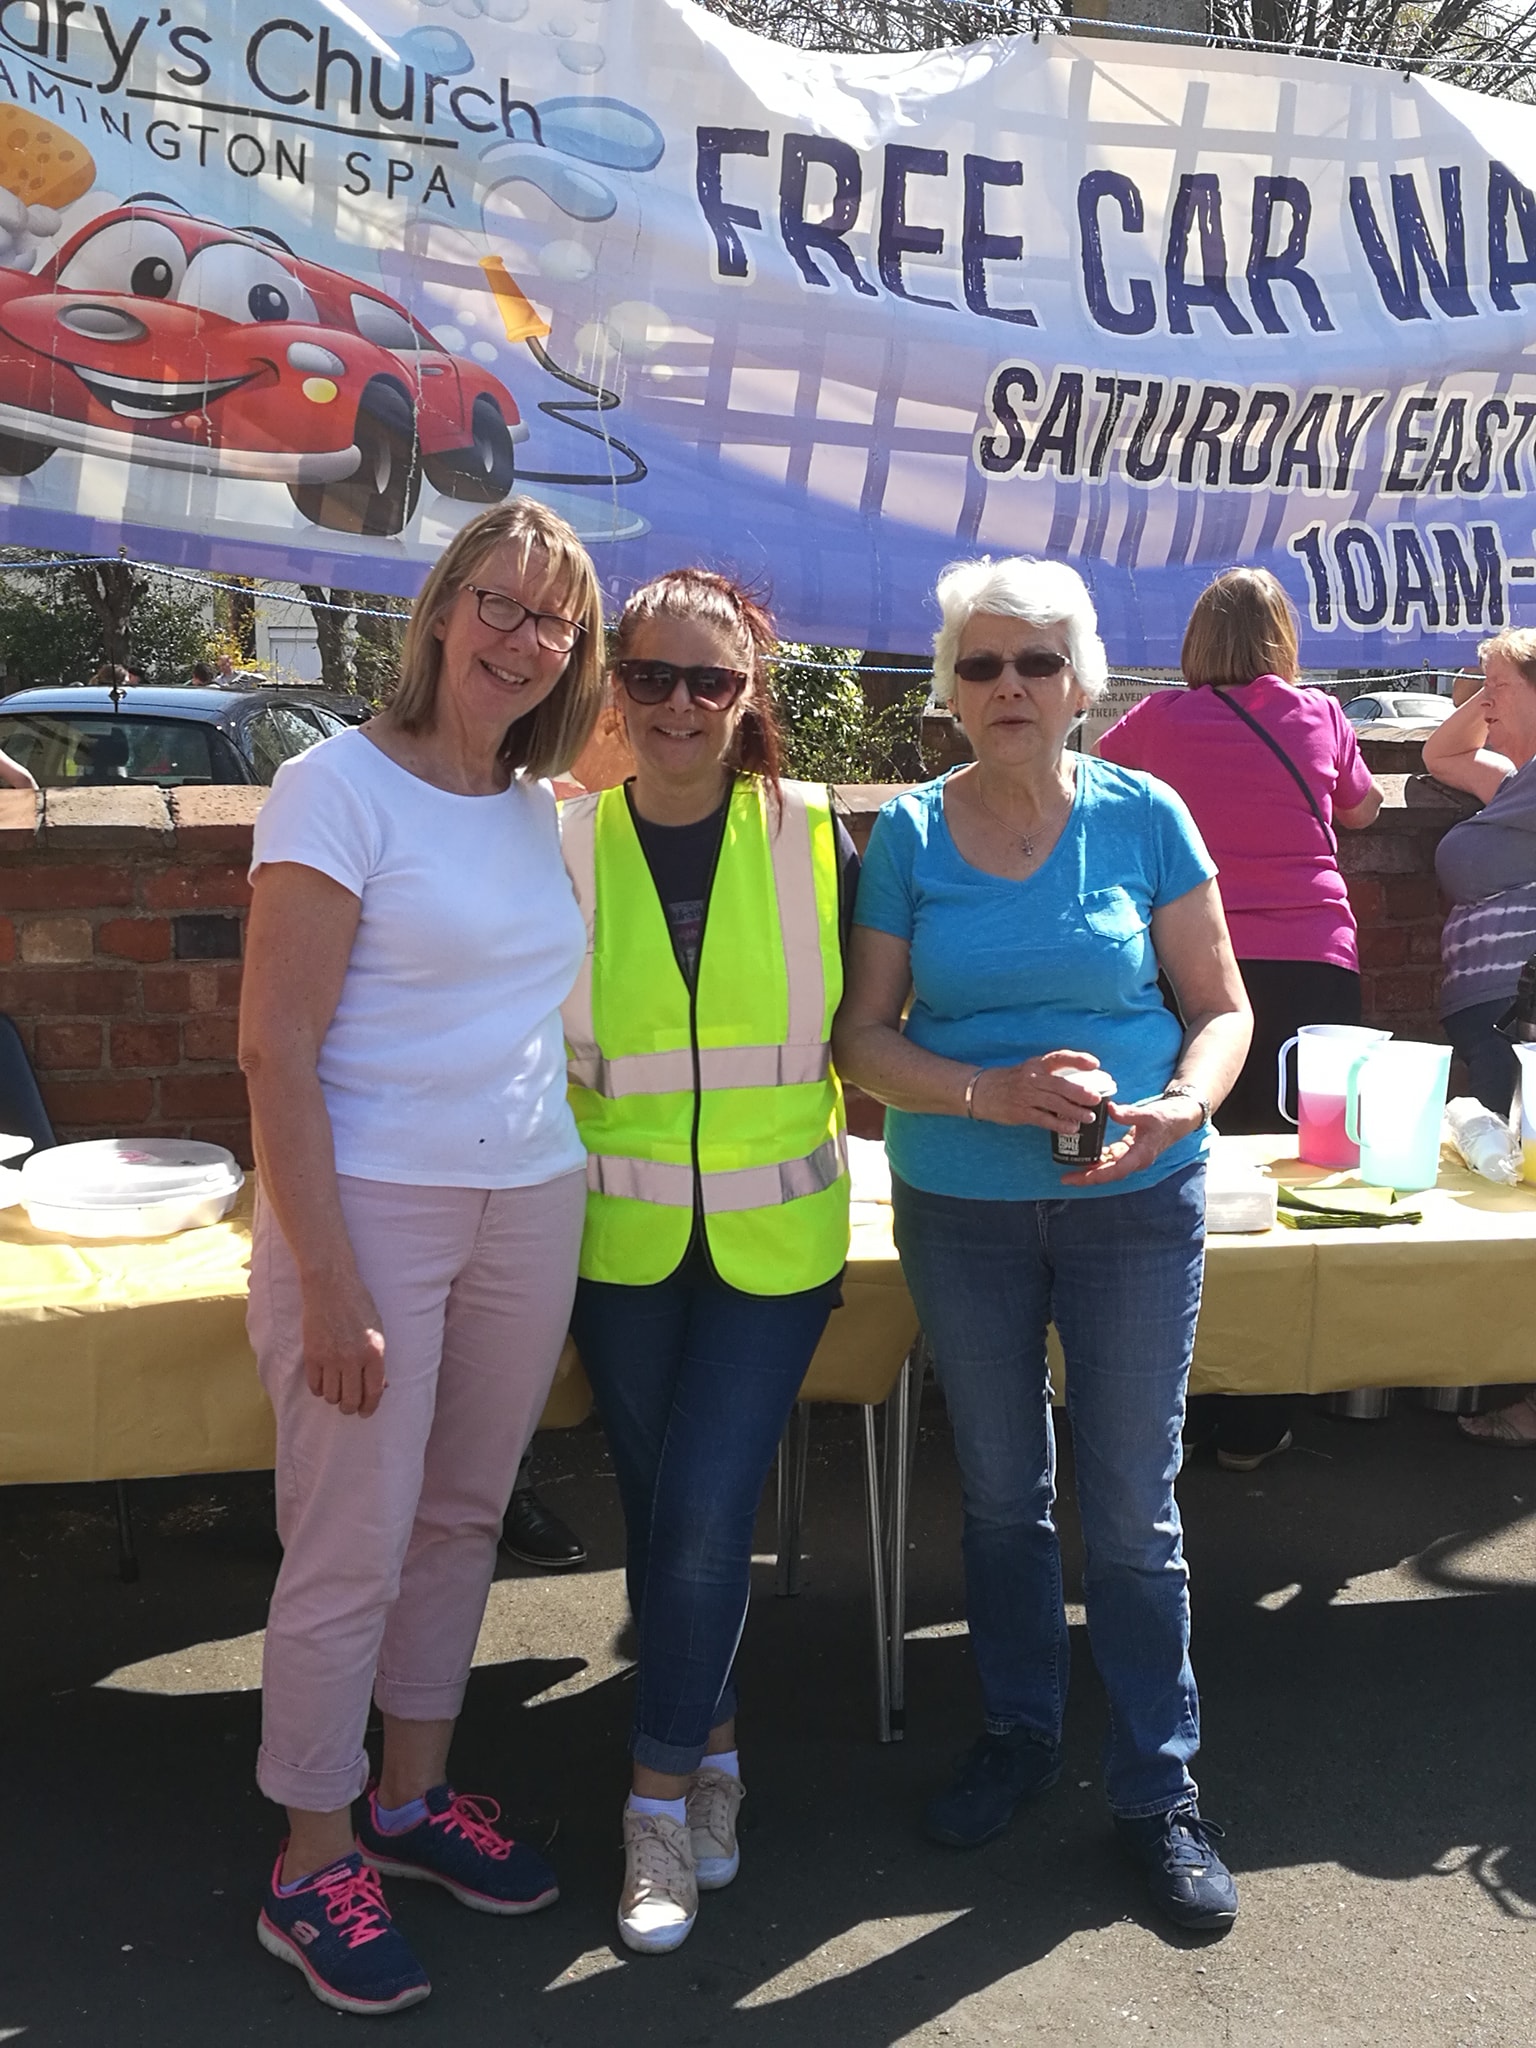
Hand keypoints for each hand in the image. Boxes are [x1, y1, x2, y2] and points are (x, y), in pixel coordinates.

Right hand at [300, 1270, 386, 1417]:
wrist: (331, 1286)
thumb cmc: (358, 1306)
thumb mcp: (377, 1330)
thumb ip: (377, 1359)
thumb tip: (380, 1386)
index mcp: (375, 1352)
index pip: (374, 1392)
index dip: (370, 1407)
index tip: (366, 1412)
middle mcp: (353, 1358)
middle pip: (351, 1400)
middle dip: (350, 1408)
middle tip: (349, 1406)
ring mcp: (331, 1358)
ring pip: (331, 1396)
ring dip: (334, 1398)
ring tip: (336, 1390)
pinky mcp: (312, 1355)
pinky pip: (314, 1386)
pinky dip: (319, 1389)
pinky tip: (323, 1382)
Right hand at [970, 1050, 1107, 1132]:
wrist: (982, 1091)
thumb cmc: (1012, 1080)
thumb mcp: (1030, 1069)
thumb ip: (1051, 1074)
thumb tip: (1082, 1083)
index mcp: (1037, 1064)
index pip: (1059, 1058)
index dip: (1077, 1059)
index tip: (1095, 1064)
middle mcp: (1032, 1078)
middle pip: (1059, 1084)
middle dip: (1080, 1092)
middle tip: (1096, 1099)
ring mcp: (1026, 1096)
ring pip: (1054, 1103)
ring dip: (1074, 1111)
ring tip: (1089, 1118)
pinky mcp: (1021, 1112)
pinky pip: (1043, 1119)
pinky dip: (1059, 1124)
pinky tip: (1071, 1128)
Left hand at [1059, 1092, 1204, 1187]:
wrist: (1181, 1117)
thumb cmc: (1167, 1117)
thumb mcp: (1148, 1114)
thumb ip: (1128, 1113)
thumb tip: (1109, 1109)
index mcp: (1140, 1156)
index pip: (1113, 1171)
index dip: (1093, 1176)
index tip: (1075, 1178)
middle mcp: (1135, 1160)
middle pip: (1107, 1173)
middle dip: (1086, 1176)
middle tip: (1065, 1177)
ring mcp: (1132, 1155)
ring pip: (1107, 1166)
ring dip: (1090, 1167)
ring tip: (1069, 1167)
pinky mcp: (1130, 1149)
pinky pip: (1111, 1156)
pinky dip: (1098, 1156)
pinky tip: (1084, 1153)